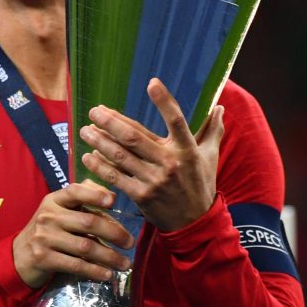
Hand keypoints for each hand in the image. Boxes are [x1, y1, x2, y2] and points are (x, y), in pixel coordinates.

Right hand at [12, 179, 133, 288]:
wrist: (19, 256)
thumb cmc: (48, 231)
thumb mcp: (59, 210)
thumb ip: (82, 199)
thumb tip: (110, 194)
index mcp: (54, 200)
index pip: (75, 192)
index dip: (95, 195)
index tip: (113, 201)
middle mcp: (49, 216)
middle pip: (88, 222)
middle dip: (114, 233)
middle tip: (130, 243)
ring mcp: (45, 238)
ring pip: (86, 246)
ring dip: (110, 256)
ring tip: (125, 264)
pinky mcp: (44, 258)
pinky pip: (76, 265)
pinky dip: (95, 271)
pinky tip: (108, 275)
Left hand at [78, 78, 224, 231]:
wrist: (195, 224)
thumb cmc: (201, 185)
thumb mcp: (210, 156)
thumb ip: (214, 130)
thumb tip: (220, 107)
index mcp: (187, 149)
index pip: (176, 120)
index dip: (164, 101)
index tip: (152, 83)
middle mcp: (169, 162)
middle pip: (134, 137)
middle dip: (110, 121)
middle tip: (95, 111)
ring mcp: (153, 180)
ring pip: (120, 156)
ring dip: (99, 141)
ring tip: (85, 130)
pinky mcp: (141, 196)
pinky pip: (115, 177)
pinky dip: (100, 165)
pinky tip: (88, 155)